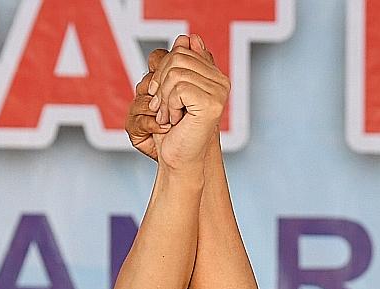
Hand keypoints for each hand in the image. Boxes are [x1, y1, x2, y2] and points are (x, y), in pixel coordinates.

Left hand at [125, 35, 227, 169]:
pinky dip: (168, 105)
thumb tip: (186, 38)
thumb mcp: (171, 90)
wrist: (179, 159)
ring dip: (163, 98)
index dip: (162, 69)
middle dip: (160, 81)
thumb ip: (178, 64)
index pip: (182, 49)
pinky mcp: (212, 103)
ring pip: (176, 73)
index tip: (159, 93)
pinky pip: (178, 88)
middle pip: (178, 56)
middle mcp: (222, 81)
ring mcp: (219, 91)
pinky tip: (173, 121)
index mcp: (214, 74)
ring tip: (165, 116)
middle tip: (158, 106)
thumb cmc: (173, 128)